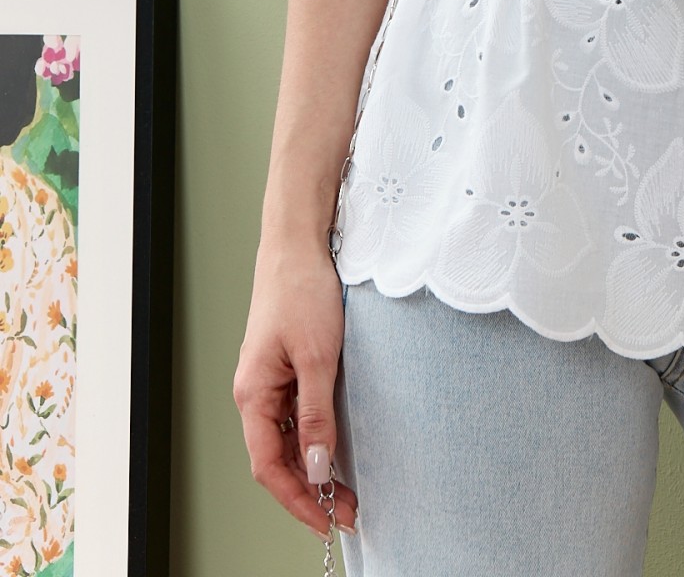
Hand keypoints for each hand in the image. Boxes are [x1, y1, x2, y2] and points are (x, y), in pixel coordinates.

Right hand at [232, 240, 359, 538]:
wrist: (299, 245)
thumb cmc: (302, 291)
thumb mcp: (318, 357)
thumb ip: (317, 414)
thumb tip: (318, 466)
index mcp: (253, 395)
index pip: (270, 466)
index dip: (298, 500)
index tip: (328, 521)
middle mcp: (256, 393)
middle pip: (277, 458)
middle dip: (309, 491)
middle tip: (347, 511)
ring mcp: (271, 381)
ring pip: (287, 440)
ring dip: (313, 467)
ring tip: (346, 490)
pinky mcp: (287, 368)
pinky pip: (296, 416)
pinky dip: (314, 438)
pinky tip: (335, 449)